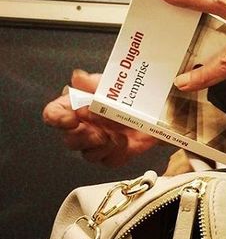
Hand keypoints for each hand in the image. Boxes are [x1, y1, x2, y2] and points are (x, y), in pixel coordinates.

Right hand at [42, 69, 158, 166]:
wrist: (158, 111)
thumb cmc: (131, 96)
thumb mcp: (113, 84)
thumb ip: (94, 83)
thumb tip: (78, 78)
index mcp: (76, 106)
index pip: (53, 114)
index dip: (58, 119)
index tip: (71, 119)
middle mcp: (83, 127)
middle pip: (69, 140)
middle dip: (85, 136)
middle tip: (101, 129)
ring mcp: (97, 144)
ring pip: (88, 154)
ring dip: (103, 146)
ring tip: (118, 135)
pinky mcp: (113, 155)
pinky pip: (108, 160)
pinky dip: (117, 152)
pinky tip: (126, 142)